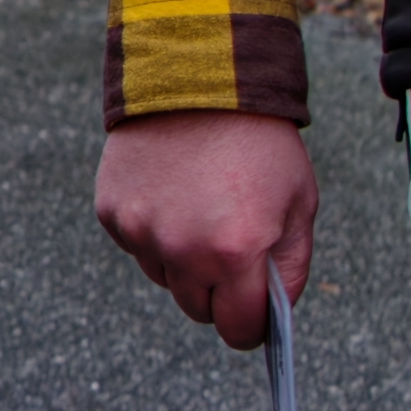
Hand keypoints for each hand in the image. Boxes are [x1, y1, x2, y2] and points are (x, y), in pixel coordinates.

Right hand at [97, 110, 316, 349]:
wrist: (199, 81)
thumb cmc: (260, 145)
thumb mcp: (299, 206)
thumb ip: (289, 268)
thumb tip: (271, 313)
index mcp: (235, 252)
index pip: (238, 329)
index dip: (251, 327)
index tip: (254, 316)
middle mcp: (182, 250)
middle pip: (197, 309)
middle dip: (218, 292)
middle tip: (230, 251)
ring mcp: (141, 231)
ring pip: (165, 278)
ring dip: (182, 262)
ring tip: (199, 212)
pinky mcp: (112, 212)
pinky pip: (136, 245)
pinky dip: (153, 232)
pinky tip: (171, 195)